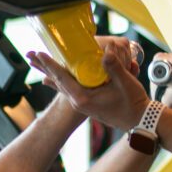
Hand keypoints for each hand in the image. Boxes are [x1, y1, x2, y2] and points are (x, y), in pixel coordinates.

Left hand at [27, 44, 148, 131]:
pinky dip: (61, 79)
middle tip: (31, 55)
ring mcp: (82, 102)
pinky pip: (70, 87)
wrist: (140, 120)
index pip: (63, 78)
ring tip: (38, 63)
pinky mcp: (87, 101)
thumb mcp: (126, 84)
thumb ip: (115, 67)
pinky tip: (54, 76)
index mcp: (84, 99)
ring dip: (51, 72)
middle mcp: (79, 102)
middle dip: (45, 67)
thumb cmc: (133, 104)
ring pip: (62, 84)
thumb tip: (107, 50)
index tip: (40, 54)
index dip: (51, 65)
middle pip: (58, 81)